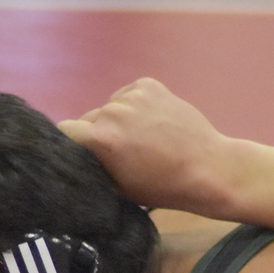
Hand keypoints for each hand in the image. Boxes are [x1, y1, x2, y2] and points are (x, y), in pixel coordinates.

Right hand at [58, 77, 239, 214]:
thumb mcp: (117, 187)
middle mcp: (112, 111)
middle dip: (99, 132)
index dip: (74, 142)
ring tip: (144, 137)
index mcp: (100, 139)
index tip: (86, 152)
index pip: (65, 130)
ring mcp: (132, 96)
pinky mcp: (148, 85)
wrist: (207, 169)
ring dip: (119, 119)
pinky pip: (129, 95)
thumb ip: (91, 166)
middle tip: (123, 150)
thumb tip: (74, 157)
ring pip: (111, 106)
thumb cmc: (161, 187)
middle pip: (90, 118)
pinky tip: (153, 124)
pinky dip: (135, 106)